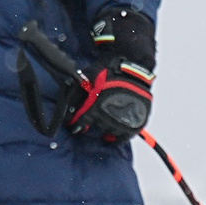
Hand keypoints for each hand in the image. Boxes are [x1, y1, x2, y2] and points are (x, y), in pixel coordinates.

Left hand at [71, 7, 154, 144]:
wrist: (132, 66)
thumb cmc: (107, 70)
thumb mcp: (87, 78)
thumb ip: (77, 94)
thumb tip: (68, 107)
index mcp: (96, 107)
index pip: (82, 122)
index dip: (77, 125)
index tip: (74, 127)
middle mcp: (110, 115)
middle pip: (98, 127)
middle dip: (93, 126)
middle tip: (90, 127)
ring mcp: (125, 118)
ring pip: (113, 132)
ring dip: (107, 132)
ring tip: (105, 134)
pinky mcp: (138, 119)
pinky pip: (128, 135)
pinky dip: (121, 138)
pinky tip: (115, 137)